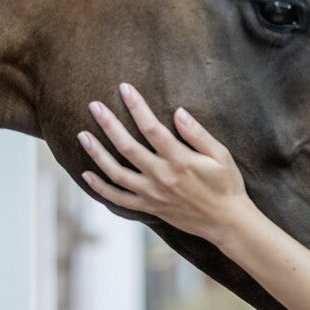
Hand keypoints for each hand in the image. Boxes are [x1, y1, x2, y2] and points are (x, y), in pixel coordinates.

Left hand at [78, 82, 250, 245]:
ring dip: (97, 153)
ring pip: (116, 173)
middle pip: (127, 147)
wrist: (226, 222)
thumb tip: (178, 112)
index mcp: (180, 160)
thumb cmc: (227, 184)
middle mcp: (162, 176)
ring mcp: (153, 194)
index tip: (124, 88)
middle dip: (108, 124)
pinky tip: (86, 175)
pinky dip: (100, 188)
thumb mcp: (221, 155)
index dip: (137, 106)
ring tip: (83, 135)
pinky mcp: (149, 208)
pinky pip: (118, 199)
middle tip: (94, 106)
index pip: (152, 127)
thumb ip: (198, 134)